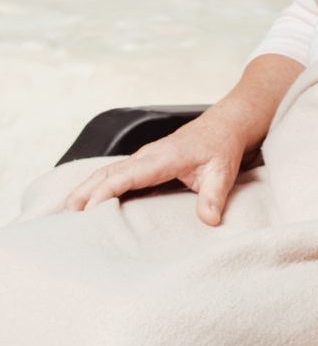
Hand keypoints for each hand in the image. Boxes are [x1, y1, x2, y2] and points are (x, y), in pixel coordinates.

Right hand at [60, 101, 257, 227]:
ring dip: (86, 189)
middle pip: (108, 173)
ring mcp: (145, 158)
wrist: (226, 124)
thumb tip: (209, 221)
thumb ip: (215, 195)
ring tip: (66, 213)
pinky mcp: (146, 163)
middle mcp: (148, 155)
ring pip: (108, 172)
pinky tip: (88, 202)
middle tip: (64, 218)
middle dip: (84, 192)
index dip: (105, 192)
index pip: (127, 175)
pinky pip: (117, 173)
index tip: (87, 211)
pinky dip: (98, 186)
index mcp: (163, 157)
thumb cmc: (222, 147)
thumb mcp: (223, 171)